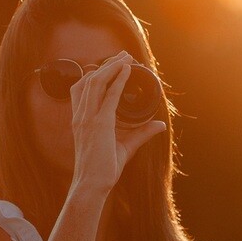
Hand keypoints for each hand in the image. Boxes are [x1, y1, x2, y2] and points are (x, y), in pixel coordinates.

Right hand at [69, 52, 166, 194]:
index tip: (112, 64)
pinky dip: (117, 80)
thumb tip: (161, 125)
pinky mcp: (99, 124)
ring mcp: (88, 119)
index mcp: (80, 119)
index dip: (95, 73)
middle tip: (123, 55)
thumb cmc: (103, 169)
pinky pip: (109, 96)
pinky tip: (127, 71)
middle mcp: (81, 116)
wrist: (92, 185)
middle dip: (107, 65)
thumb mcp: (125, 146)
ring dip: (112, 67)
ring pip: (97, 83)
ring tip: (126, 58)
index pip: (81, 87)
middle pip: (90, 80)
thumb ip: (141, 133)